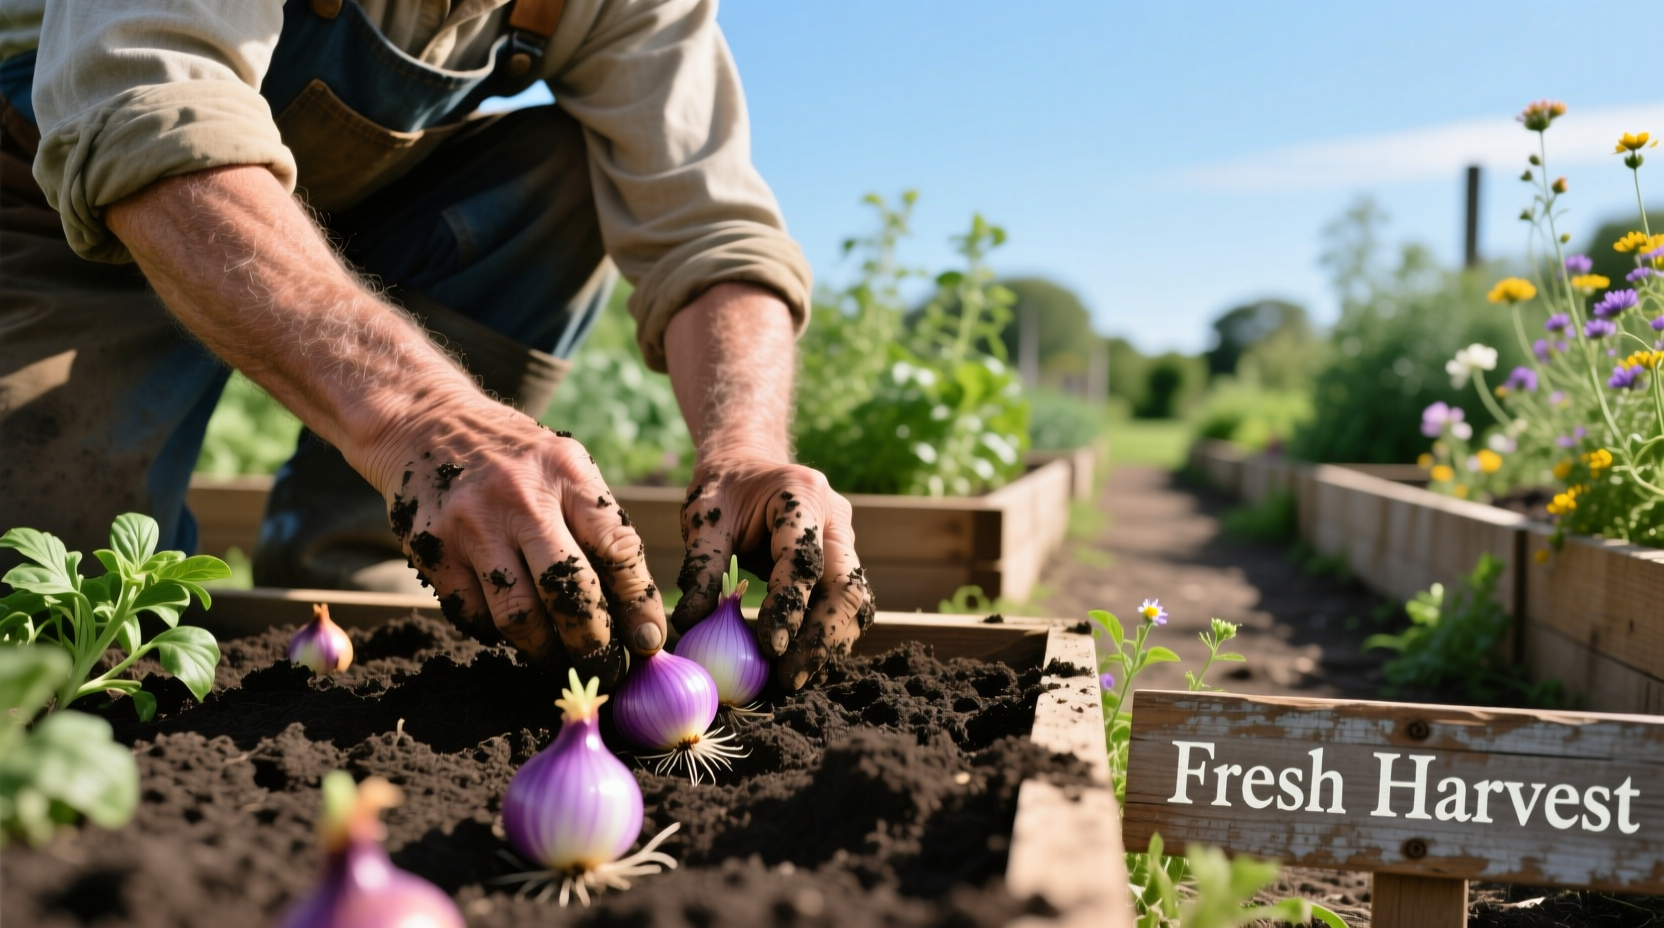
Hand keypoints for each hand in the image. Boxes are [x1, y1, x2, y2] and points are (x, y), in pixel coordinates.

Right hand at [368, 393, 666, 683]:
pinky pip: (473, 615)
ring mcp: (472, 524)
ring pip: (519, 616)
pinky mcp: (432, 549)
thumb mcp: (565, 466)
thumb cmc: (516, 458)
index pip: (618, 549)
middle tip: (604, 665)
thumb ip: (598, 525)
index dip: (639, 604)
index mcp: (567, 472)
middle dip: (594, 642)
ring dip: (546, 650)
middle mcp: (521, 496)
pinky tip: (510, 628)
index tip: (649, 640)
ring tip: (560, 658)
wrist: (426, 422)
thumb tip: (636, 610)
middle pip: (570, 592)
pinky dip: (496, 634)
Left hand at [669, 456, 874, 690]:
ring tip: (794, 677)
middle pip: (847, 586)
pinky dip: (829, 637)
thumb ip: (701, 567)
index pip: (804, 560)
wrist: (747, 467)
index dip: (790, 607)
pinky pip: (847, 606)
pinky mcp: (844, 562)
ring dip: (830, 643)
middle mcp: (836, 518)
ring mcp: (846, 540)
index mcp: (803, 494)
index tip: (770, 648)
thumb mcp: (703, 518)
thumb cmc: (722, 490)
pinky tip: (804, 663)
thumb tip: (691, 622)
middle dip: (822, 637)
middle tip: (789, 677)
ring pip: (856, 602)